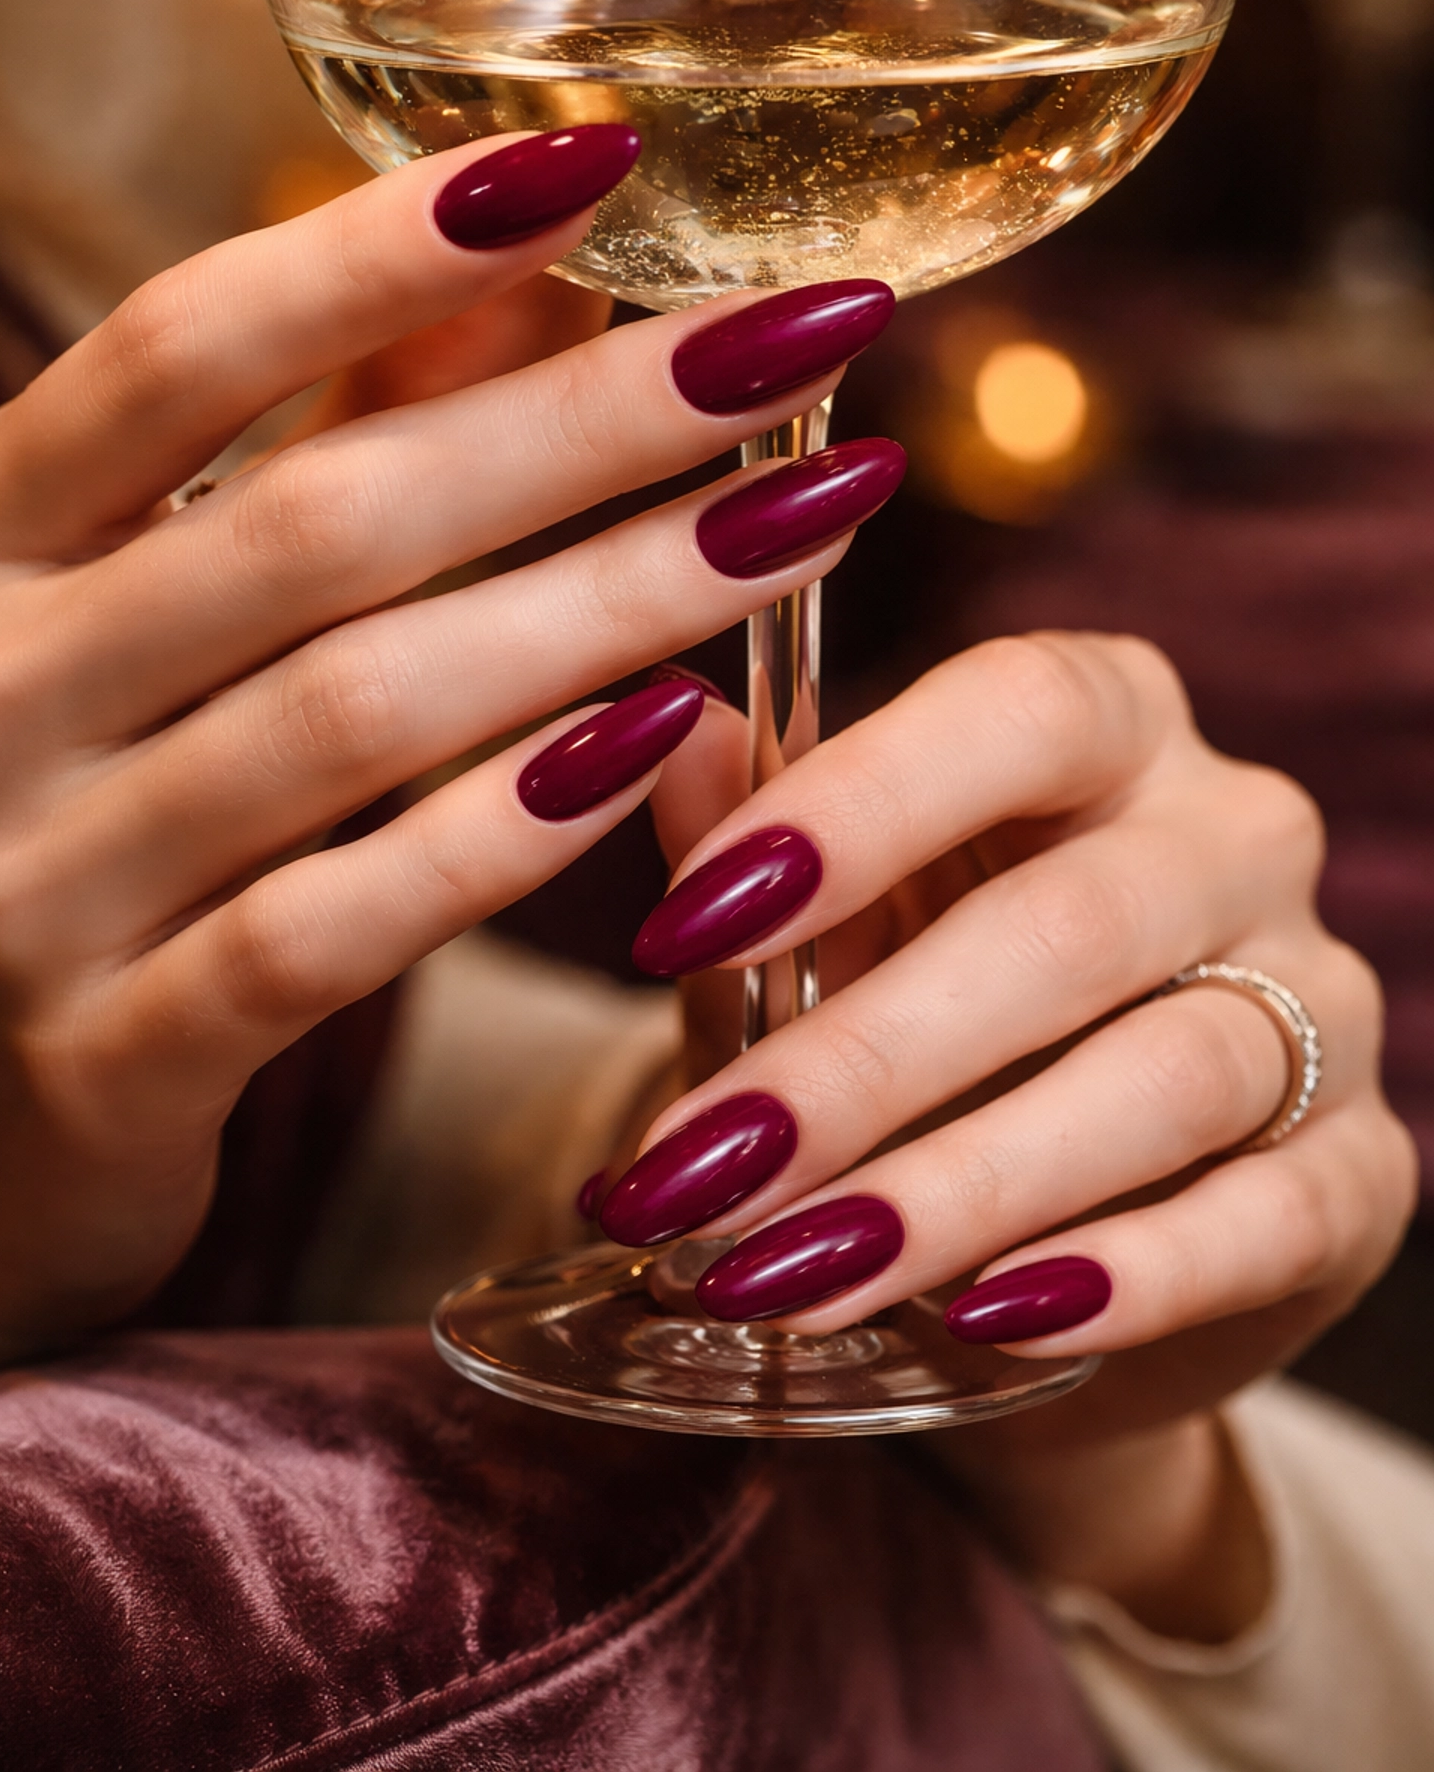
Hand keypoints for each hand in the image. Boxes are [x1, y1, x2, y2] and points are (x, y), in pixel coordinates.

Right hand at [0, 127, 899, 1387]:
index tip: (594, 159)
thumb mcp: (128, 607)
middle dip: (583, 421)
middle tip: (794, 340)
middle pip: (318, 522)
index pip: (176, 349)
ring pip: (355, 715)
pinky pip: (331, 931)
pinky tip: (671, 741)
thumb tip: (528, 267)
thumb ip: (314, 440)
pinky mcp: (102, 1064)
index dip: (382, 250)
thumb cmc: (56, 813)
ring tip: (798, 522)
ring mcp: (24, 889)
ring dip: (604, 604)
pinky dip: (506, 833)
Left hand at [611, 632, 1414, 1631]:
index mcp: (1109, 721)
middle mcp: (1236, 832)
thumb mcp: (808, 934)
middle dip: (869, 1056)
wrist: (1028, 1249)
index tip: (683, 923)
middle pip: (1076, 920)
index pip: (1019, 707)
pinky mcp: (1358, 1172)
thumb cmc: (905, 1030)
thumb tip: (671, 732)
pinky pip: (1266, 1217)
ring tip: (792, 1271)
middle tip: (701, 1168)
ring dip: (963, 1185)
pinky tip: (986, 1320)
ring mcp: (1320, 998)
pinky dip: (1123, 1275)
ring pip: (1171, 1072)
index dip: (858, 805)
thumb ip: (747, 841)